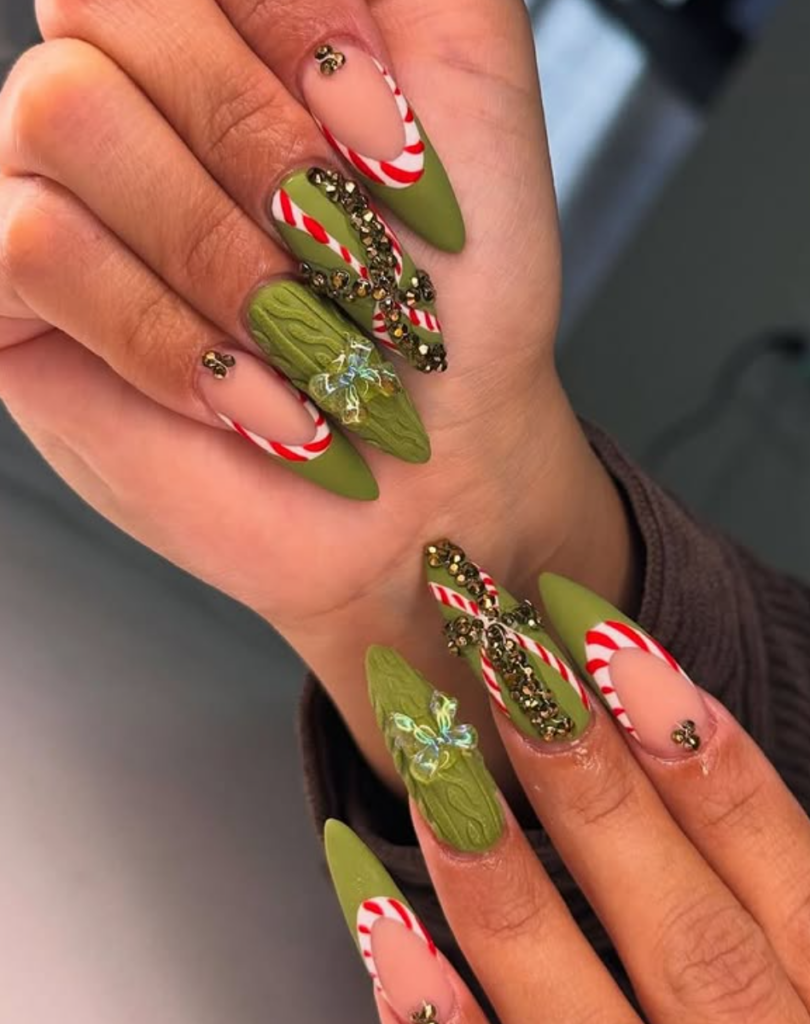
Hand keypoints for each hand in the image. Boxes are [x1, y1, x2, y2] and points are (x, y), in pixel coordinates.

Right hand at [0, 0, 633, 787]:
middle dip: (262, 152)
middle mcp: (133, 87)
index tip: (383, 147)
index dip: (294, 33)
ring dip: (216, 253)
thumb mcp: (475, 86)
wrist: (434, 453)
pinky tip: (245, 398)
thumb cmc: (458, 291)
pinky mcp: (21, 296)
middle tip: (347, 263)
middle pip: (110, 6)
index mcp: (233, 26)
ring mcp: (63, 186)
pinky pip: (35, 248)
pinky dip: (164, 334)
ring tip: (305, 347)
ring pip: (62, 113)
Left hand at [326, 568, 809, 1022]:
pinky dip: (431, 1003)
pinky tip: (374, 912)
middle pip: (687, 933)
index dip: (711, 760)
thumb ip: (755, 904)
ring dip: (501, 873)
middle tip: (508, 661)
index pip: (792, 881)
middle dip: (595, 787)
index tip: (615, 642)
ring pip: (579, 1009)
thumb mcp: (795, 974)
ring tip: (436, 749)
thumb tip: (672, 731)